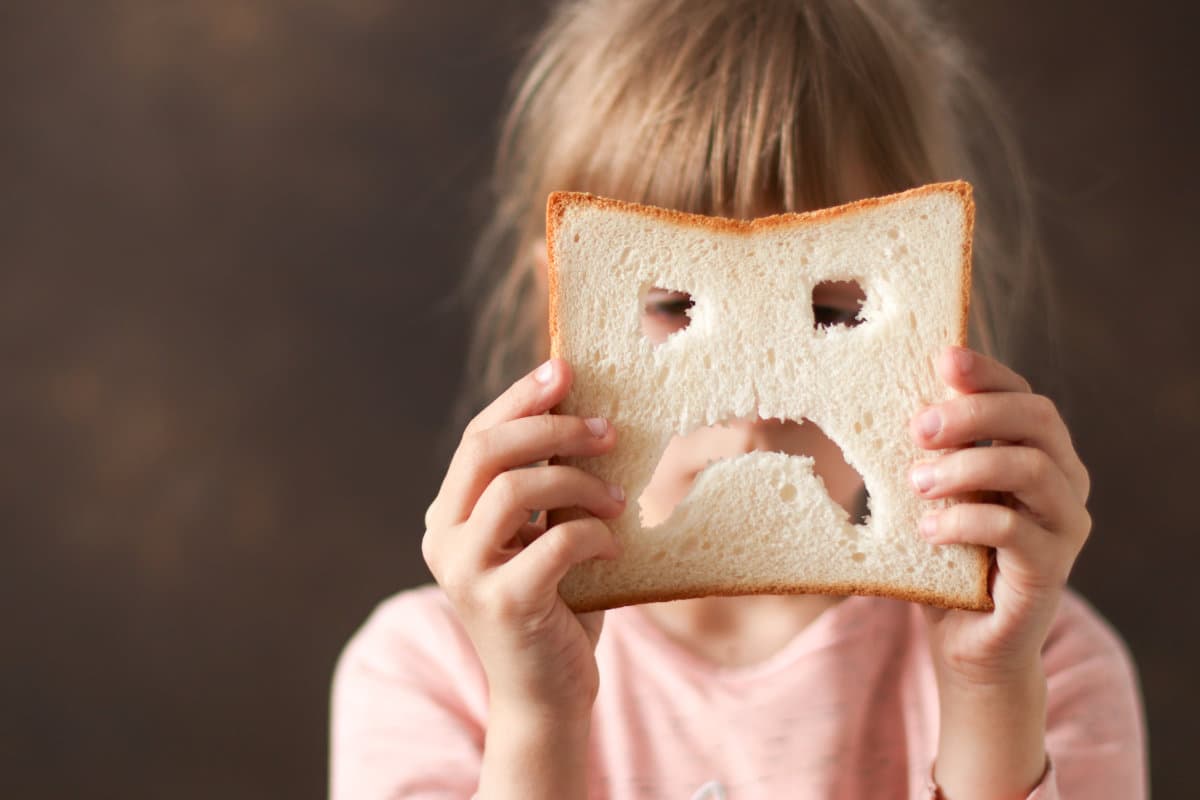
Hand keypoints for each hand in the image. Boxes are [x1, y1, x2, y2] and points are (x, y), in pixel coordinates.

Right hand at [421, 358, 624, 720]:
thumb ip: (550, 486)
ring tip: (618, 496)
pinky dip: (595, 534)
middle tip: (607, 429)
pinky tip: (614, 545)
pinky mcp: (502, 602)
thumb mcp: (547, 536)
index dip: (520, 397)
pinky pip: (556, 540)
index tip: (565, 368)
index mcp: (449, 516)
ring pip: (514, 487)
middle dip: (551, 426)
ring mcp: (465, 572)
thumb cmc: (556, 608)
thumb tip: (586, 413)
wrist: (549, 697)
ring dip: (578, 480)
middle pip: (486, 449)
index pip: (477, 437)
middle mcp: (443, 539)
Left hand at [908, 345, 1091, 683]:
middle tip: (917, 427)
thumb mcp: (928, 496)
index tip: (942, 357)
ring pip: (1033, 469)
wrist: (964, 642)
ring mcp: (1064, 526)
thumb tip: (882, 400)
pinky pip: (1016, 531)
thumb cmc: (943, 558)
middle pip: (1037, 419)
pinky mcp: (1051, 570)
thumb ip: (924, 454)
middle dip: (975, 412)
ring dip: (967, 467)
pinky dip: (965, 522)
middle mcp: (1063, 482)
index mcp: (1036, 453)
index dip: (986, 372)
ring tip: (915, 483)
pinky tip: (926, 531)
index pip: (1022, 395)